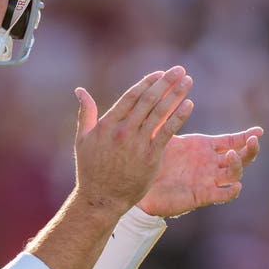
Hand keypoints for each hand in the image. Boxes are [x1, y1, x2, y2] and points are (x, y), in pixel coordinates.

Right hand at [73, 66, 193, 213]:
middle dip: (165, 82)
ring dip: (175, 94)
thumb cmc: (90, 170)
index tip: (160, 73)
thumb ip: (86, 113)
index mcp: (108, 124)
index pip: (131, 96)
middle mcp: (123, 130)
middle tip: (179, 70)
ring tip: (187, 81)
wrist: (101, 199)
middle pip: (148, 100)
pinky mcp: (150, 157)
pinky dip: (178, 116)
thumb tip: (80, 90)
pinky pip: (167, 132)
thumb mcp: (83, 139)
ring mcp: (137, 143)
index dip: (147, 82)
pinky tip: (189, 104)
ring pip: (160, 112)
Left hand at [136, 127, 262, 217]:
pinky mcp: (202, 195)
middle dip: (250, 149)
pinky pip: (222, 195)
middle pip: (241, 156)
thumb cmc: (152, 158)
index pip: (232, 140)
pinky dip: (231, 192)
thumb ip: (169, 116)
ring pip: (234, 174)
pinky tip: (235, 186)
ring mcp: (208, 180)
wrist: (140, 184)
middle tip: (253, 140)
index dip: (247, 136)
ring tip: (231, 155)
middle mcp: (211, 163)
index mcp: (205, 147)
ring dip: (238, 165)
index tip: (259, 131)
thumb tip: (169, 89)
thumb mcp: (162, 134)